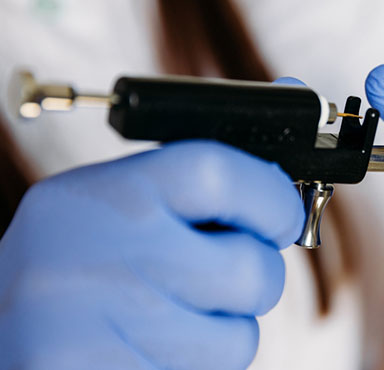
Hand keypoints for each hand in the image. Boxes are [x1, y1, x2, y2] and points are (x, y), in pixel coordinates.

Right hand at [0, 140, 303, 368]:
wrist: (2, 331)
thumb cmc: (77, 260)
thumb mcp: (120, 199)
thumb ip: (202, 169)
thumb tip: (293, 101)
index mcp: (106, 194)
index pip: (218, 172)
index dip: (273, 197)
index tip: (282, 216)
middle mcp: (102, 256)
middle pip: (252, 270)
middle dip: (253, 276)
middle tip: (215, 276)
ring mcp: (105, 328)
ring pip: (241, 338)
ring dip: (222, 329)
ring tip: (167, 317)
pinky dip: (195, 365)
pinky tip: (149, 347)